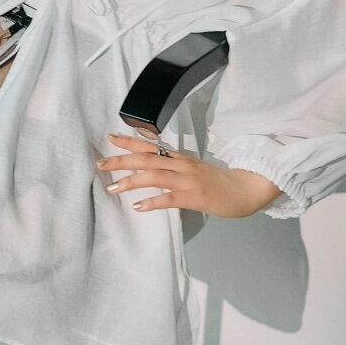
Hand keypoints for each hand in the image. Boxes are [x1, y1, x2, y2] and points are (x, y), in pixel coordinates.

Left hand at [97, 133, 282, 217]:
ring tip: (112, 188)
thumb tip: (151, 163)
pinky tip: (138, 206)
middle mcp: (182, 165)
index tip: (111, 138)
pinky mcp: (195, 197)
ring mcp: (188, 180)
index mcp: (181, 158)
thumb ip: (173, 165)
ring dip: (131, 181)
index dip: (130, 142)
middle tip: (100, 163)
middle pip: (147, 159)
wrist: (245, 189)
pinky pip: (170, 199)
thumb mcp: (193, 168)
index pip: (151, 147)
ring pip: (155, 177)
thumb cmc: (218, 181)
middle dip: (122, 161)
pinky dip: (153, 202)